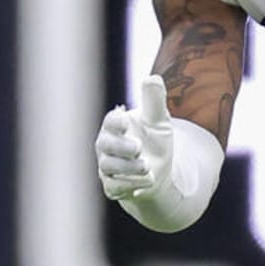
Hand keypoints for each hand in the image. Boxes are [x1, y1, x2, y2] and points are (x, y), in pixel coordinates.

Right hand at [94, 76, 175, 200]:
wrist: (159, 171)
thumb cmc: (155, 140)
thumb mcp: (159, 120)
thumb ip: (155, 101)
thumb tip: (153, 78)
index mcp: (116, 126)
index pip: (110, 122)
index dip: (115, 122)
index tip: (125, 122)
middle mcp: (107, 146)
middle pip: (105, 145)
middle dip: (121, 147)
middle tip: (138, 147)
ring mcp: (108, 167)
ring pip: (109, 167)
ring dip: (128, 168)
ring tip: (147, 166)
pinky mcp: (113, 186)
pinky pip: (114, 187)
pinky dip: (130, 185)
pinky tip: (148, 181)